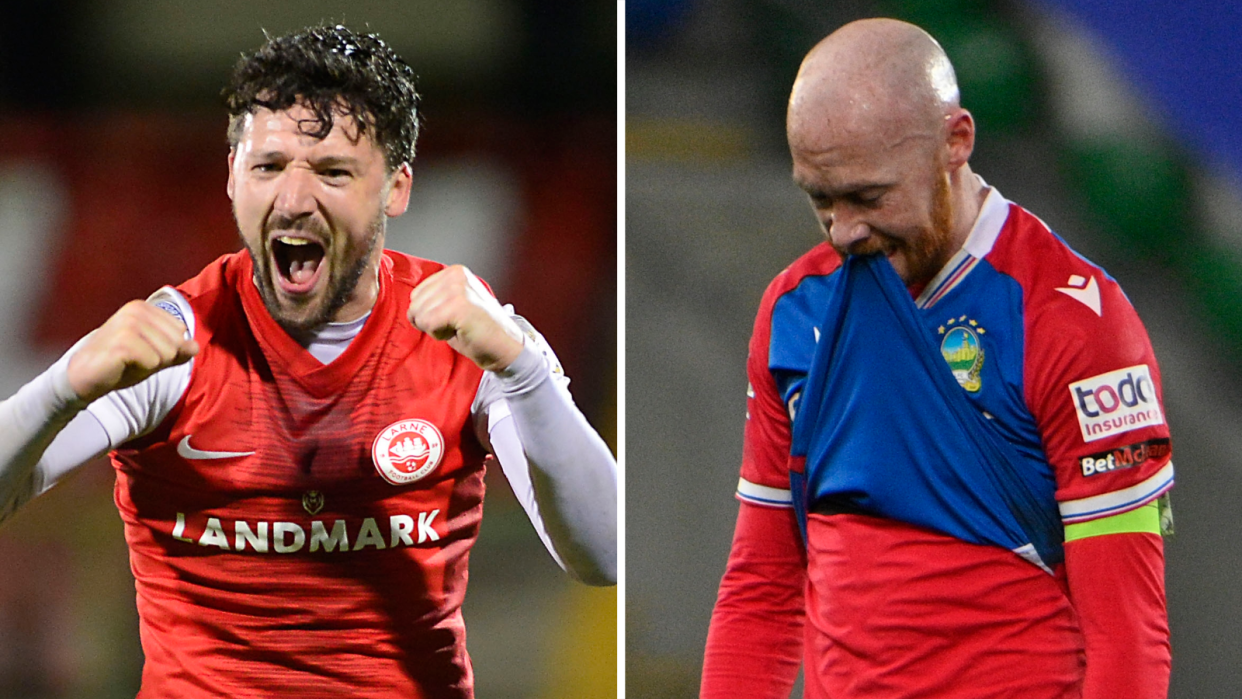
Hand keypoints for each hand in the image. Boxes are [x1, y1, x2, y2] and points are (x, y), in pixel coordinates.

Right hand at [67, 300, 198, 402]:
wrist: (84, 375)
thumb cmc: (120, 364)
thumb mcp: (155, 356)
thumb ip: (177, 351)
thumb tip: (195, 346)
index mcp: (144, 308)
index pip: (181, 332)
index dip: (168, 350)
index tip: (143, 351)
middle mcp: (135, 311)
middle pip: (177, 343)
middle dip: (161, 359)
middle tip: (135, 359)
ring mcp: (127, 325)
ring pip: (167, 353)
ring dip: (150, 365)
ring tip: (128, 362)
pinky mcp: (121, 342)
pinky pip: (153, 362)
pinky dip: (142, 370)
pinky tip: (122, 366)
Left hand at [407, 265, 523, 371]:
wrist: (506, 347)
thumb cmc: (479, 331)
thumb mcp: (454, 305)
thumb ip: (434, 299)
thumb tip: (410, 307)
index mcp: (454, 272)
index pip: (416, 294)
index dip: (429, 314)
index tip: (454, 318)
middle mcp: (456, 276)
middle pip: (415, 304)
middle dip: (430, 322)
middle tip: (457, 325)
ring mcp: (458, 289)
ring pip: (419, 315)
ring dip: (435, 329)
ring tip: (459, 328)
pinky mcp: (458, 306)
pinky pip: (428, 324)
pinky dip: (440, 334)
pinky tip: (460, 331)